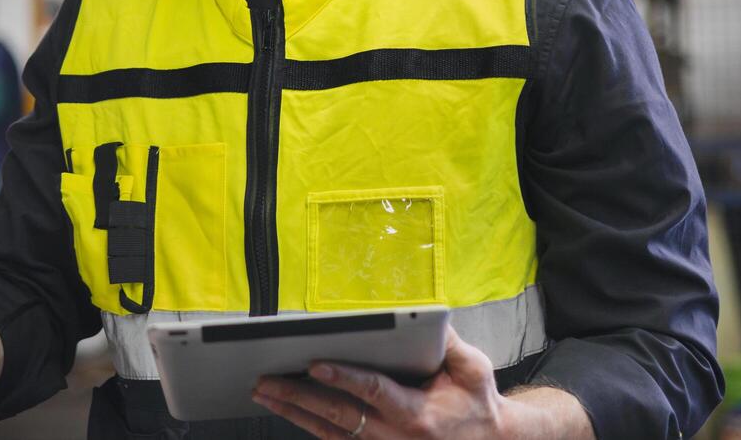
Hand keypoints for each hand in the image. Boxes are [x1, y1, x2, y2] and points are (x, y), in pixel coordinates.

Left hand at [252, 327, 507, 438]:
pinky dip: (308, 424)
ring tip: (263, 392)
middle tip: (266, 379)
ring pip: (329, 431)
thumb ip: (447, 341)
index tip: (314, 364)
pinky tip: (285, 409)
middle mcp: (395, 437)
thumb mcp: (473, 368)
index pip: (373, 392)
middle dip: (299, 396)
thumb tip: (422, 314)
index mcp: (418, 415)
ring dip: (293, 411)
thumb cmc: (477, 403)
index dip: (342, 378)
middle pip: (339, 415)